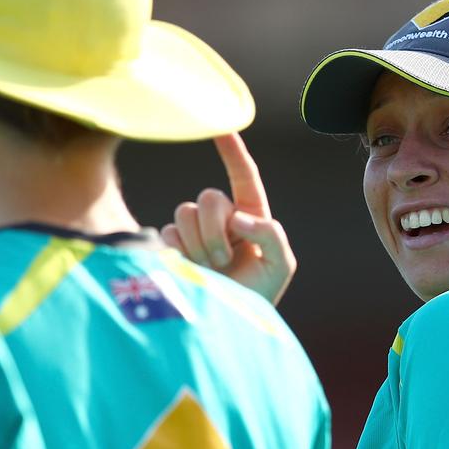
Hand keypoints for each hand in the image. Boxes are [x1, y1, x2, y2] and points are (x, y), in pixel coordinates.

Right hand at [160, 133, 295, 304]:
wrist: (227, 320)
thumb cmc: (259, 292)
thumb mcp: (281, 263)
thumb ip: (270, 234)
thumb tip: (238, 218)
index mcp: (251, 213)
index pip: (243, 175)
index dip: (233, 150)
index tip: (222, 127)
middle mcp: (222, 216)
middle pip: (209, 198)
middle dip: (215, 231)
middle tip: (224, 261)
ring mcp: (196, 230)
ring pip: (185, 212)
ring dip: (199, 244)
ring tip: (211, 268)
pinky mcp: (173, 244)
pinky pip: (168, 232)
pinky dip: (181, 252)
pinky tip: (192, 269)